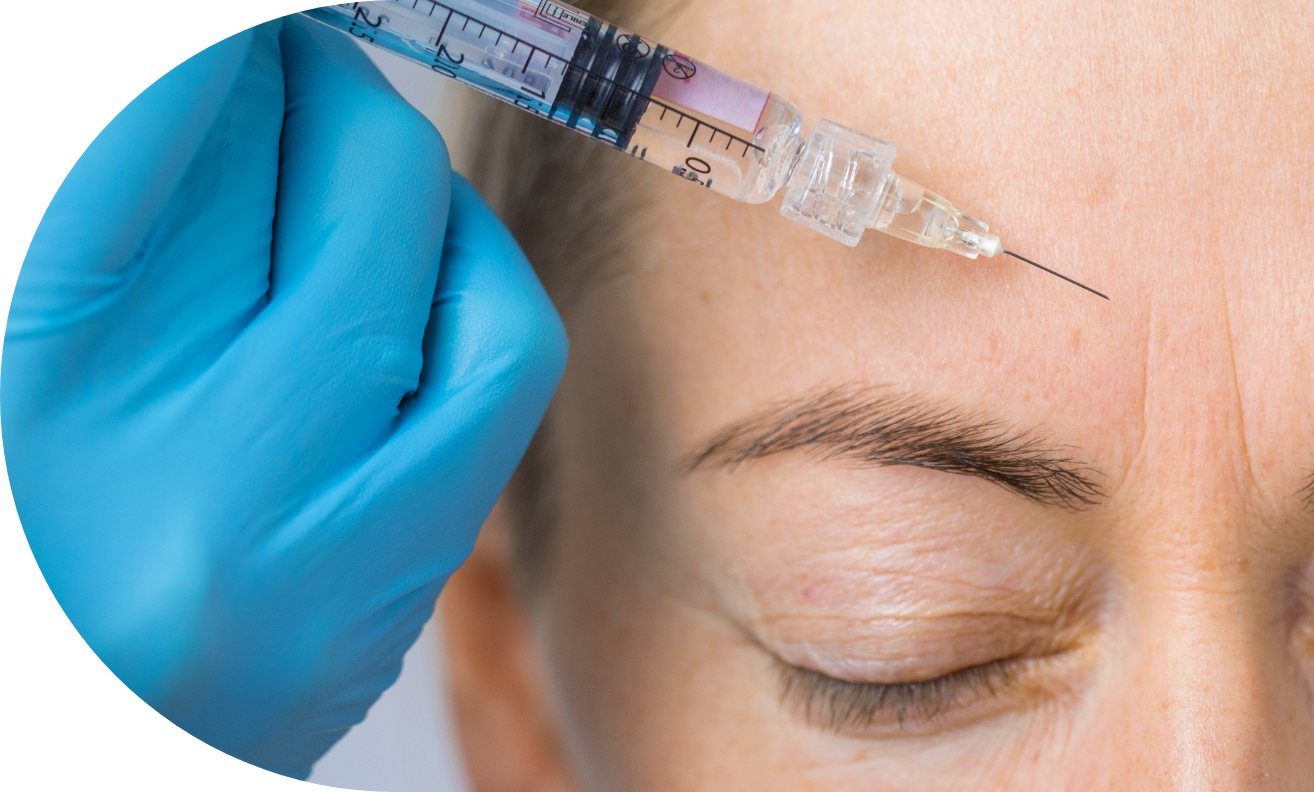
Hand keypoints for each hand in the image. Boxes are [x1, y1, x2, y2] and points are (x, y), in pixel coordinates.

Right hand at [6, 17, 563, 776]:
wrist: (90, 730)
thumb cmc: (42, 527)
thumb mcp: (33, 353)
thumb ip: (119, 216)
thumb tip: (230, 81)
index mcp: (41, 382)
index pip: (172, 134)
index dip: (231, 57)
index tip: (253, 34)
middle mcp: (191, 468)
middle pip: (334, 186)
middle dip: (321, 86)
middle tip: (292, 57)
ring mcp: (318, 540)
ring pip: (437, 265)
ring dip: (409, 169)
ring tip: (353, 142)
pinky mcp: (397, 579)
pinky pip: (495, 375)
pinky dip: (473, 274)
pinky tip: (419, 253)